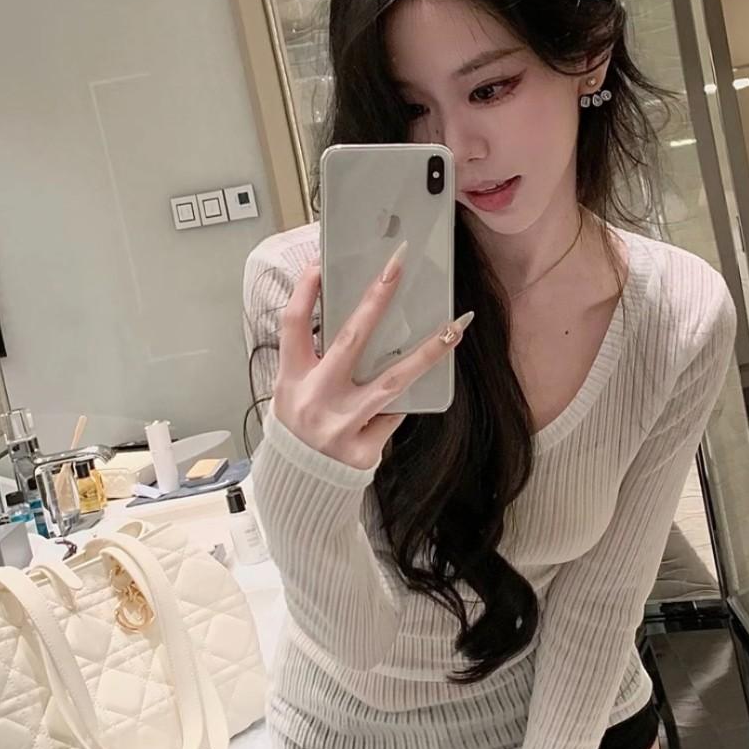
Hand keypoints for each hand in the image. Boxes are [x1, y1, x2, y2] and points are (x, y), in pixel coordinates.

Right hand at [271, 253, 473, 470]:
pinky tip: (419, 389)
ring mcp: (341, 425)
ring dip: (428, 352)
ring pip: (393, 380)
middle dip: (376, 299)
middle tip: (397, 266)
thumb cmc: (302, 426)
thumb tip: (359, 315)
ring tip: (456, 327)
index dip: (305, 293)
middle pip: (349, 340)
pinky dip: (405, 400)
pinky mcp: (364, 449)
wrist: (302, 484)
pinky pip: (395, 413)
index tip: (320, 263)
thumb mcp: (293, 390)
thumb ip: (316, 359)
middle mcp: (315, 399)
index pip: (294, 326)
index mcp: (292, 379)